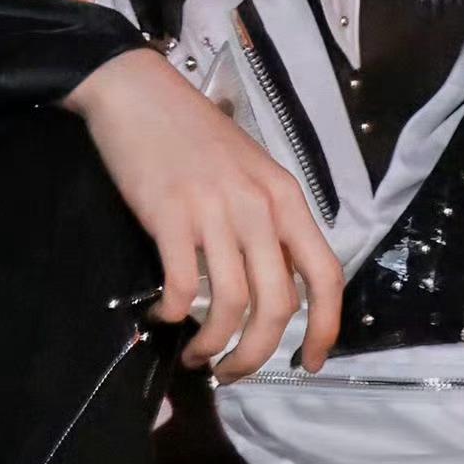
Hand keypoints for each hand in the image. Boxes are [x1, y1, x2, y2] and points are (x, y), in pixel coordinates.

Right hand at [64, 46, 343, 380]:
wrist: (137, 91)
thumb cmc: (193, 134)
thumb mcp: (251, 172)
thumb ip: (269, 224)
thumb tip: (275, 286)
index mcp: (285, 197)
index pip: (325, 274)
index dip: (326, 328)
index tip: (311, 362)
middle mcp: (258, 206)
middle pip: (276, 304)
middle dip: (257, 353)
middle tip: (234, 372)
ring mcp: (214, 209)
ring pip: (230, 303)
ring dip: (213, 343)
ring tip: (197, 355)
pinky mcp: (169, 213)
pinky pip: (181, 284)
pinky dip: (172, 312)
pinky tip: (162, 314)